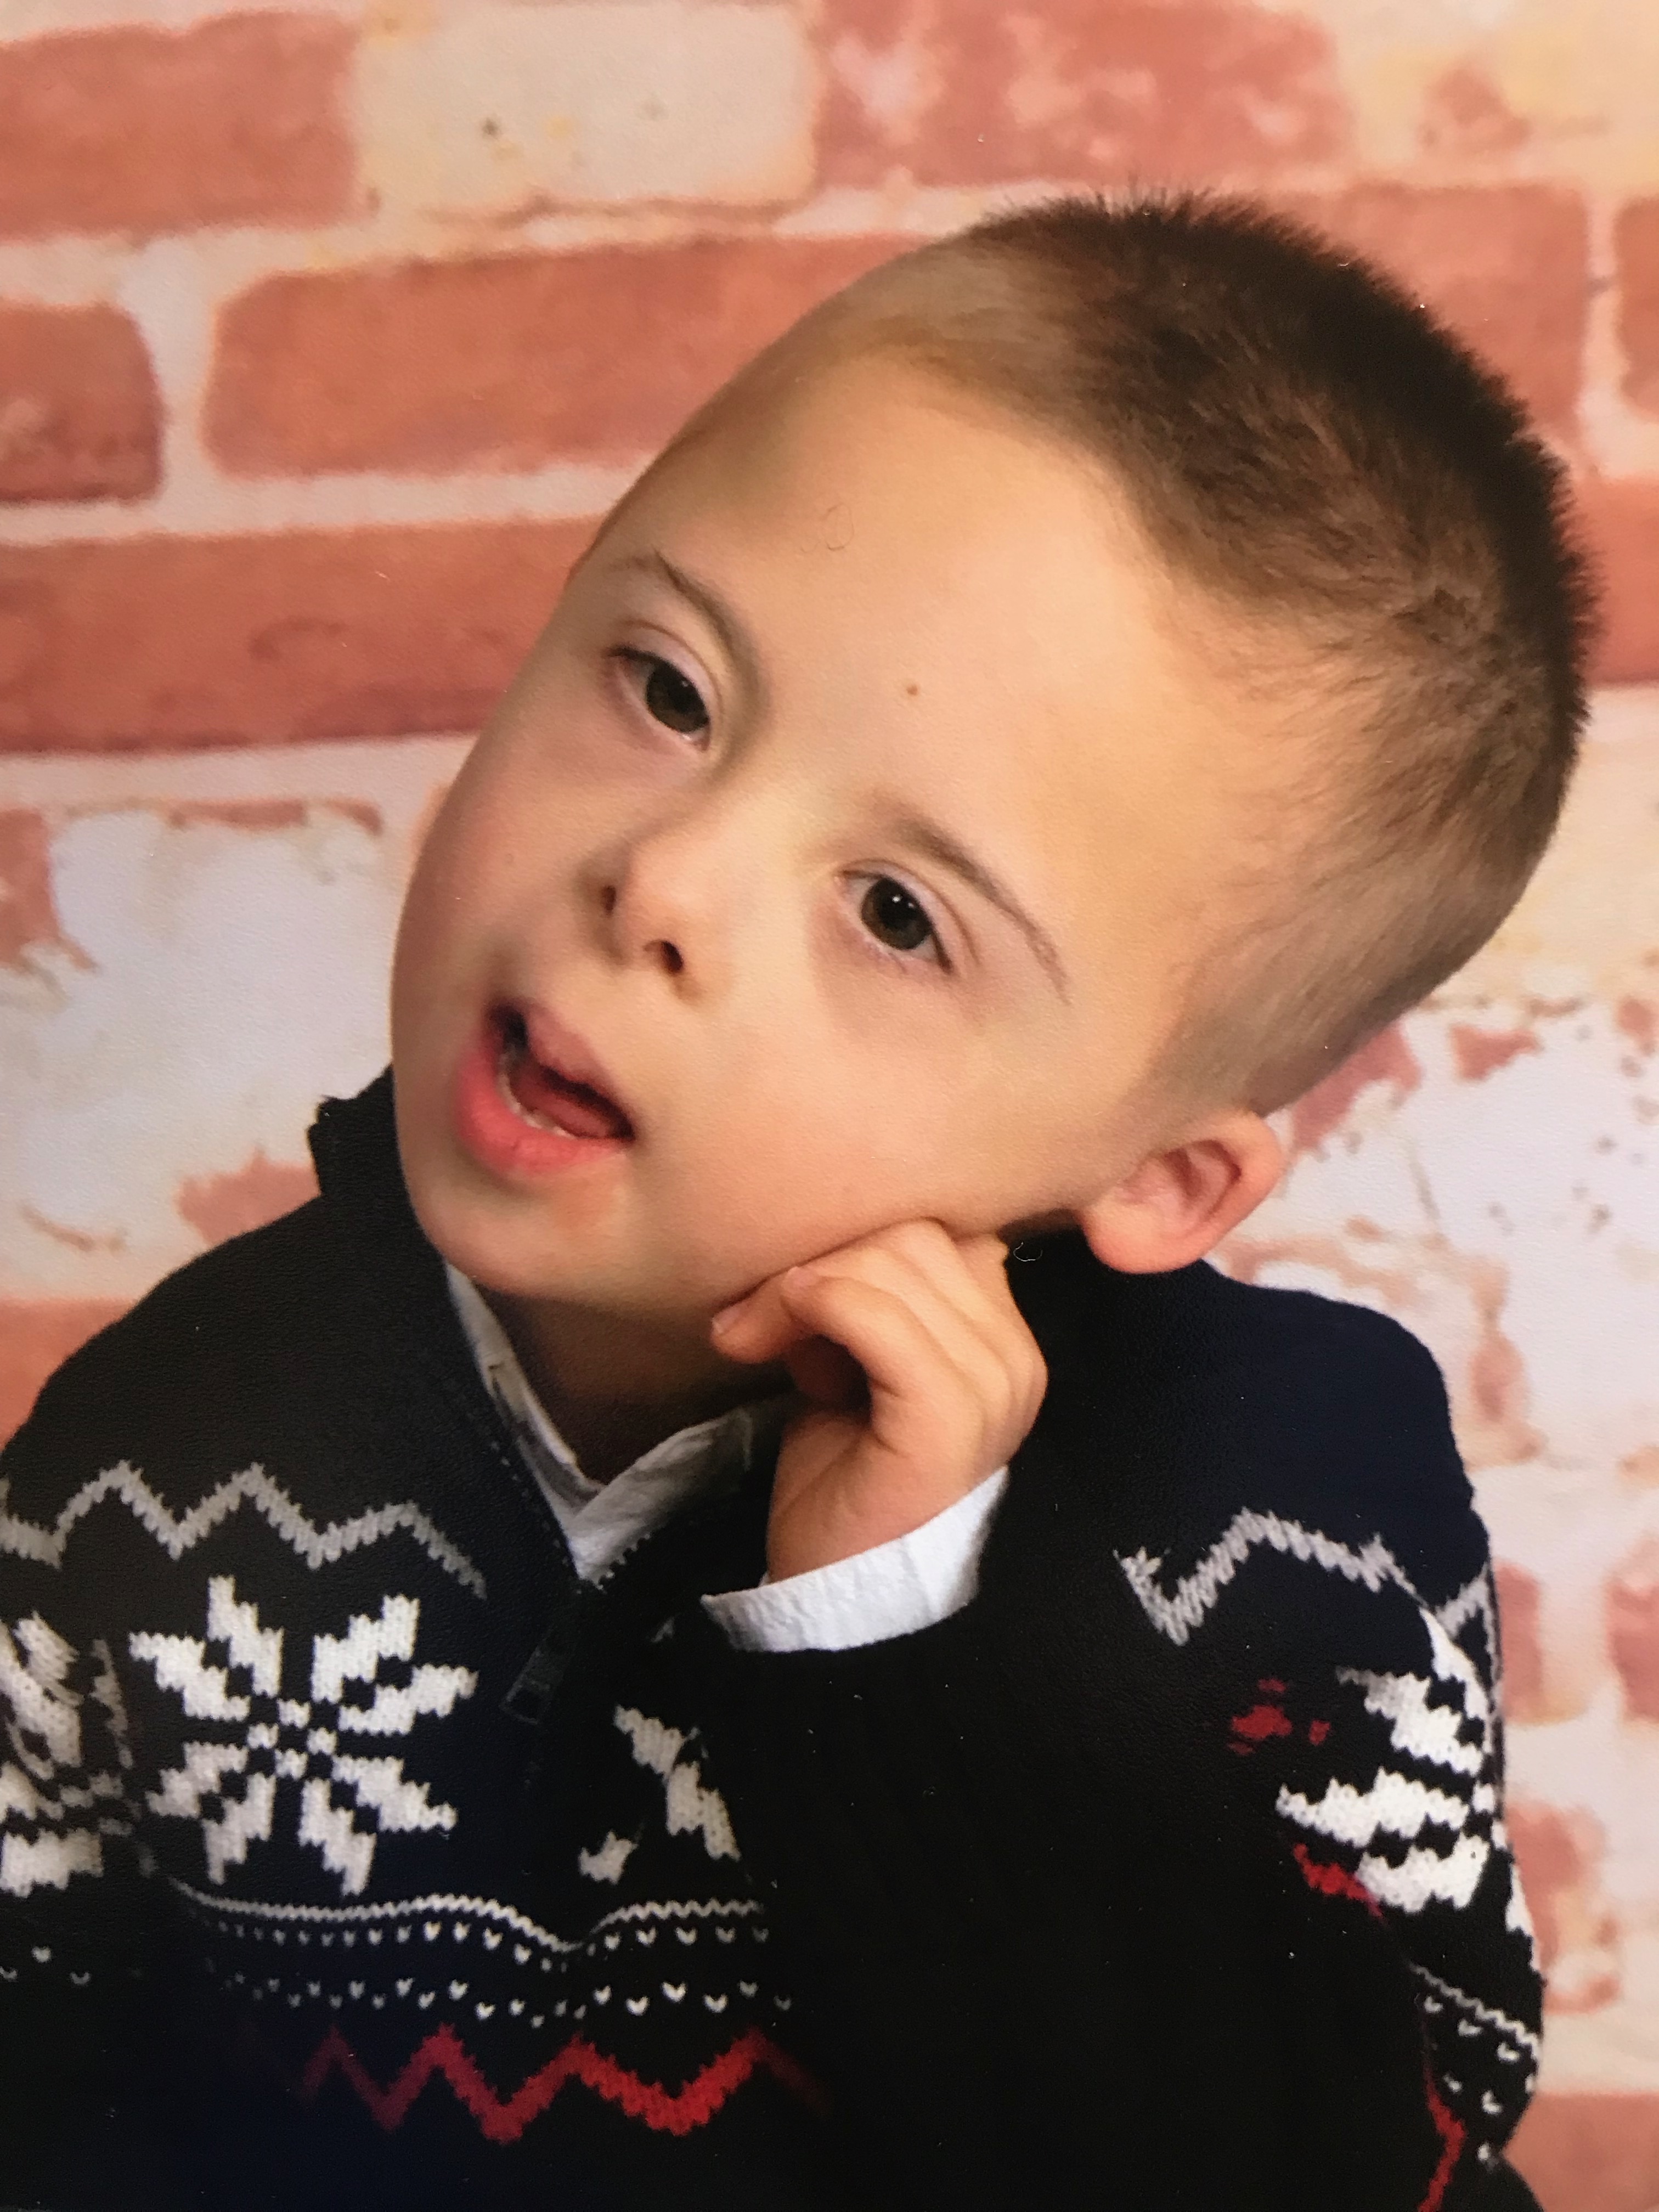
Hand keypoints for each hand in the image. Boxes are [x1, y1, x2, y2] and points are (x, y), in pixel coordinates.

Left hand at [710, 1221, 1047, 1582]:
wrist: (838, 1595)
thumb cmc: (844, 1481)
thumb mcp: (857, 1367)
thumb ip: (868, 1301)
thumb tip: (820, 1243)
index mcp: (1002, 1335)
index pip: (939, 1226)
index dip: (853, 1241)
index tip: (782, 1293)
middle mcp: (1015, 1355)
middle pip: (915, 1232)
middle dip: (817, 1257)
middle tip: (748, 1319)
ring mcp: (991, 1386)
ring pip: (893, 1260)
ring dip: (798, 1287)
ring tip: (752, 1340)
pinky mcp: (946, 1417)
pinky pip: (876, 1316)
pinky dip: (811, 1307)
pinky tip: (771, 1344)